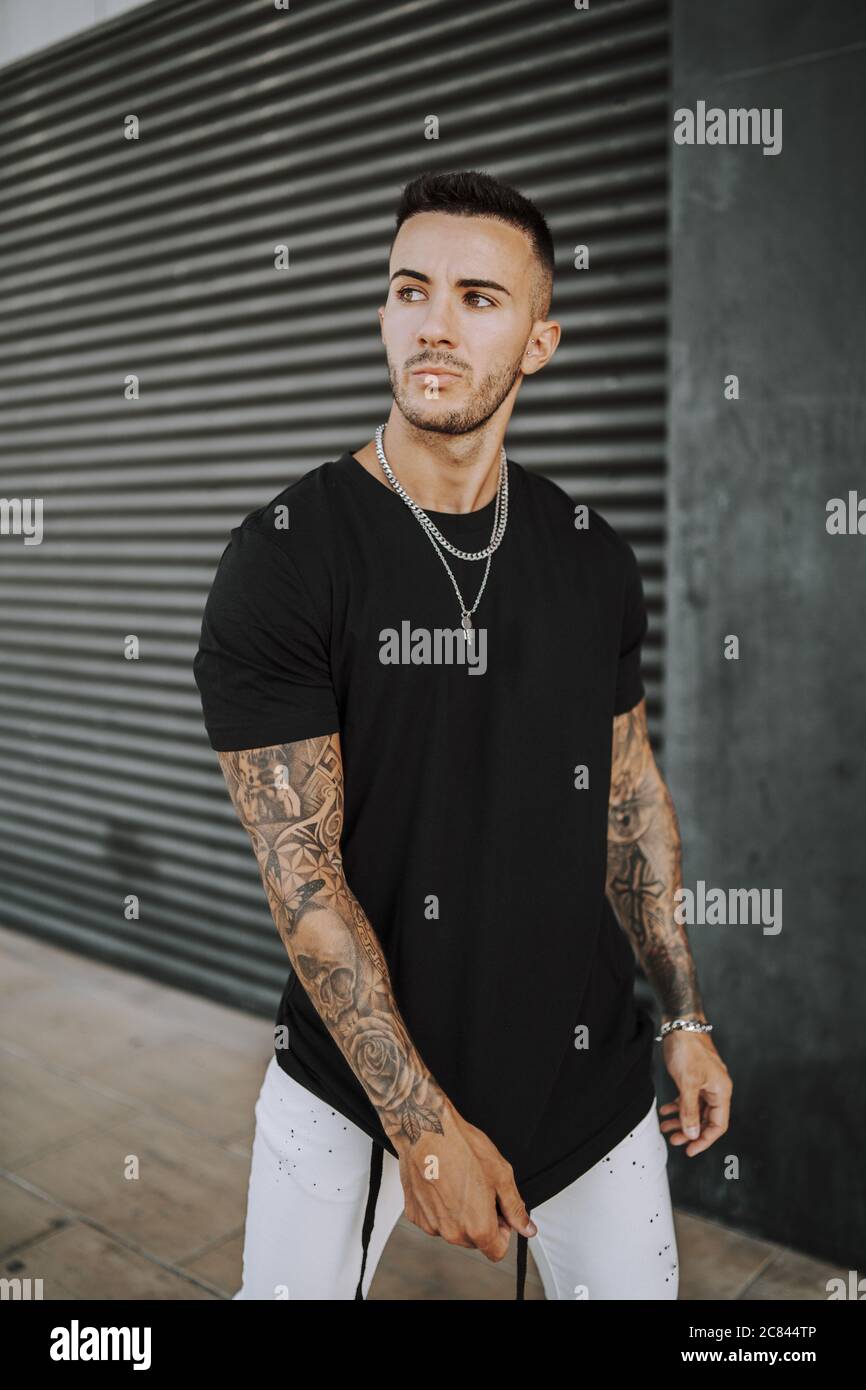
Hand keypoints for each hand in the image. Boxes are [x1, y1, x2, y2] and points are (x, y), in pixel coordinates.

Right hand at [393, 1103, 536, 1260]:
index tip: (499, 1211)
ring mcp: (430, 1224)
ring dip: (459, 1214)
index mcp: (478, 1227)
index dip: (503, 1231)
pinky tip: (441, 1183)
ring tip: (458, 1182)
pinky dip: (439, 1206)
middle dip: (481, 1221)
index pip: (497, 1251)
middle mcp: (452, 1232)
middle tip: (478, 1189)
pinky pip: (434, 1219)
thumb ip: (515, 1207)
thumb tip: (527, 1228)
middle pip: (475, 1240)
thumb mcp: (500, 1174)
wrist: (425, 1131)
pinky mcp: (414, 1214)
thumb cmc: (462, 1147)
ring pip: (453, 1229)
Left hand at [658, 1028, 731, 1155]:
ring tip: (665, 1127)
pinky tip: (665, 1111)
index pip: (718, 1125)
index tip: (690, 1150)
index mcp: (721, 1091)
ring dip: (681, 1120)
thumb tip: (692, 1134)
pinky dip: (677, 1106)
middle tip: (673, 1140)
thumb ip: (689, 1110)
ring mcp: (705, 1083)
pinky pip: (688, 1099)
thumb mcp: (687, 1083)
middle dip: (690, 1131)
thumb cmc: (688, 1049)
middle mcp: (716, 1089)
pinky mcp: (694, 1078)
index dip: (705, 1140)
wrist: (680, 1024)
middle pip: (706, 1119)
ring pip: (695, 1109)